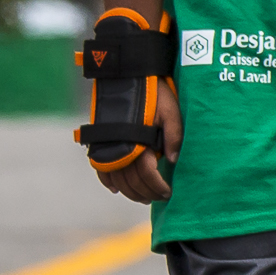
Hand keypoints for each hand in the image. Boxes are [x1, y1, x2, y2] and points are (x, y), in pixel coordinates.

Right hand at [94, 79, 179, 203]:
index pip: (148, 174)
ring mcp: (108, 145)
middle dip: (146, 193)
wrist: (127, 76)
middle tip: (159, 198)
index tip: (168, 193)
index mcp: (139, 141)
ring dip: (130, 192)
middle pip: (132, 181)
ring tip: (143, 197)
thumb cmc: (154, 93)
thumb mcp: (171, 111)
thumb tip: (174, 161)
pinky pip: (100, 168)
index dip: (158, 187)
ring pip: (116, 178)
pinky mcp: (101, 141)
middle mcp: (121, 147)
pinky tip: (116, 189)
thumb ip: (173, 136)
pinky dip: (107, 181)